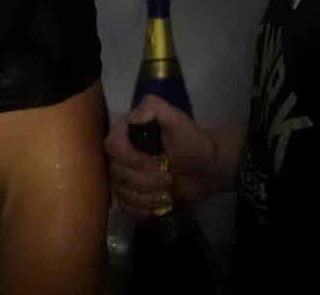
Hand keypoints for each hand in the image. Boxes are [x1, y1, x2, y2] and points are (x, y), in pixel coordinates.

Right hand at [104, 95, 229, 220]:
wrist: (207, 168)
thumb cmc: (193, 142)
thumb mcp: (178, 120)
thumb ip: (155, 109)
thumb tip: (131, 118)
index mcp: (128, 133)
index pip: (112, 145)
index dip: (128, 158)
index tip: (152, 164)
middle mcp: (123, 154)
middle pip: (116, 172)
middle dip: (144, 181)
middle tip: (168, 179)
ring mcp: (127, 176)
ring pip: (121, 192)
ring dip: (145, 198)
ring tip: (167, 194)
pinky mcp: (134, 195)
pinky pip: (125, 207)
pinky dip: (138, 211)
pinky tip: (153, 209)